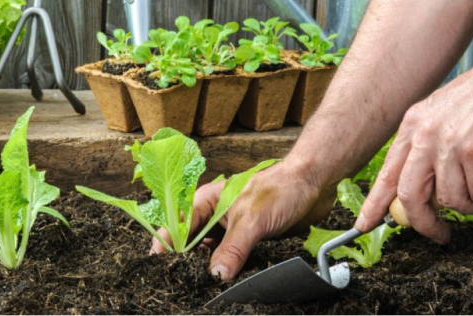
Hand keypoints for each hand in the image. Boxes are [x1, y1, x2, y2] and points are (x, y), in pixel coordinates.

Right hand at [149, 160, 335, 279]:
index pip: (177, 226)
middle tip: (182, 282)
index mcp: (206, 201)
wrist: (313, 184)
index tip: (159, 266)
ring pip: (210, 253)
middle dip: (185, 262)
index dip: (166, 246)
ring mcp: (230, 229)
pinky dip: (226, 270)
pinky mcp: (247, 240)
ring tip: (200, 287)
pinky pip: (230, 259)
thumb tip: (215, 276)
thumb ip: (232, 249)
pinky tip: (226, 282)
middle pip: (191, 243)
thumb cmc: (281, 188)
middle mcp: (215, 216)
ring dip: (207, 268)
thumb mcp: (252, 220)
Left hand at [355, 48, 472, 242]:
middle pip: (410, 196)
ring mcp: (448, 144)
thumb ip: (430, 146)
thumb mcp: (444, 114)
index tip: (365, 224)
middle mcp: (424, 135)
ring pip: (451, 201)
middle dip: (424, 223)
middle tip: (440, 234)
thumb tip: (428, 186)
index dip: (375, 204)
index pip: (387, 173)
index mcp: (413, 125)